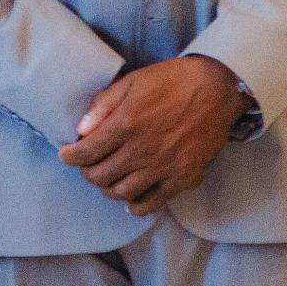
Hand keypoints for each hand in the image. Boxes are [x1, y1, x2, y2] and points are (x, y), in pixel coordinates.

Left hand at [59, 57, 245, 212]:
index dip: (70, 156)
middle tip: (88, 164)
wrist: (219, 87)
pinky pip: (153, 202)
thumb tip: (81, 128)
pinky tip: (131, 200)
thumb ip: (104, 104)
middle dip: (87, 172)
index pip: (86, 152)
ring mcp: (164, 167)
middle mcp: (142, 150)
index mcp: (127, 124)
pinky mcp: (184, 178)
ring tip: (108, 178)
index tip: (66, 154)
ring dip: (108, 188)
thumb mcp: (134, 81)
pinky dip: (137, 205)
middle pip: (100, 176)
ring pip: (122, 192)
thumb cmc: (175, 80)